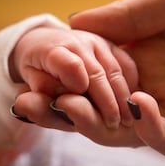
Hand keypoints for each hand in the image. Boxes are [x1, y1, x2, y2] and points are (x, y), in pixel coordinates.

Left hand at [10, 27, 137, 128]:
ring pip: (115, 70)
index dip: (78, 83)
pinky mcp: (110, 44)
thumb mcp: (29, 78)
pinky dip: (132, 81)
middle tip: (115, 124)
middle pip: (97, 73)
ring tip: (129, 118)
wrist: (48, 41)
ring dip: (123, 95)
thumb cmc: (37, 64)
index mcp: (53, 49)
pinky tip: (135, 98)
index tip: (86, 109)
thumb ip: (41, 87)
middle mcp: (78, 42)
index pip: (68, 65)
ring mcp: (97, 41)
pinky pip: (126, 62)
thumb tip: (61, 98)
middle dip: (107, 101)